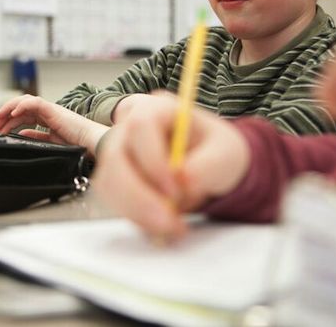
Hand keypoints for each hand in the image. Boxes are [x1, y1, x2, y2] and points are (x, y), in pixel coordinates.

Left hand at [0, 95, 107, 152]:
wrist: (90, 143)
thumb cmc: (77, 144)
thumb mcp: (51, 142)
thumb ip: (37, 137)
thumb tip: (22, 133)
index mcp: (47, 119)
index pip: (24, 115)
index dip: (10, 120)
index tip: (0, 129)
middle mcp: (48, 112)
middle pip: (22, 107)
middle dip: (6, 114)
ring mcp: (50, 109)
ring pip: (25, 102)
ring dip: (10, 108)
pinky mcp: (53, 110)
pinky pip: (35, 103)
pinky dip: (22, 106)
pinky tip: (13, 113)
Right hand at [93, 92, 250, 238]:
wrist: (210, 166)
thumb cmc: (217, 152)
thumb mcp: (226, 154)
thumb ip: (207, 166)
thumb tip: (183, 181)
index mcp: (158, 108)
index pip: (141, 126)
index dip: (153, 159)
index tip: (176, 190)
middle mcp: (130, 125)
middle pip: (115, 156)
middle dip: (139, 195)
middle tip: (169, 222)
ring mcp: (118, 150)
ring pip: (108, 181)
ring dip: (137, 211)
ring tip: (172, 227)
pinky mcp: (114, 176)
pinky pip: (111, 198)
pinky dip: (134, 216)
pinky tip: (160, 224)